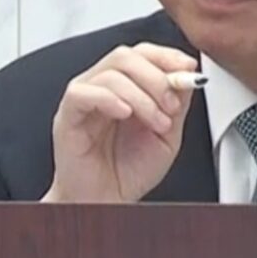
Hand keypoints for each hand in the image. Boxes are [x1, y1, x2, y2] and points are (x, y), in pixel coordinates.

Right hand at [42, 42, 199, 203]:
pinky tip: (126, 114)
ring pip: (110, 73)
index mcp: (126, 88)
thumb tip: (187, 76)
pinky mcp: (67, 117)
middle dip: (157, 76)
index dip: (166, 55)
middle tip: (173, 105)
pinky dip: (109, 98)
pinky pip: (82, 93)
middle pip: (125, 56)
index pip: (142, 53)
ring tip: (157, 122)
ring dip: (142, 96)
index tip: (189, 68)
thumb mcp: (167, 135)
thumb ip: (176, 104)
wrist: (106, 203)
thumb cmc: (129, 173)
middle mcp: (103, 88)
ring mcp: (84, 100)